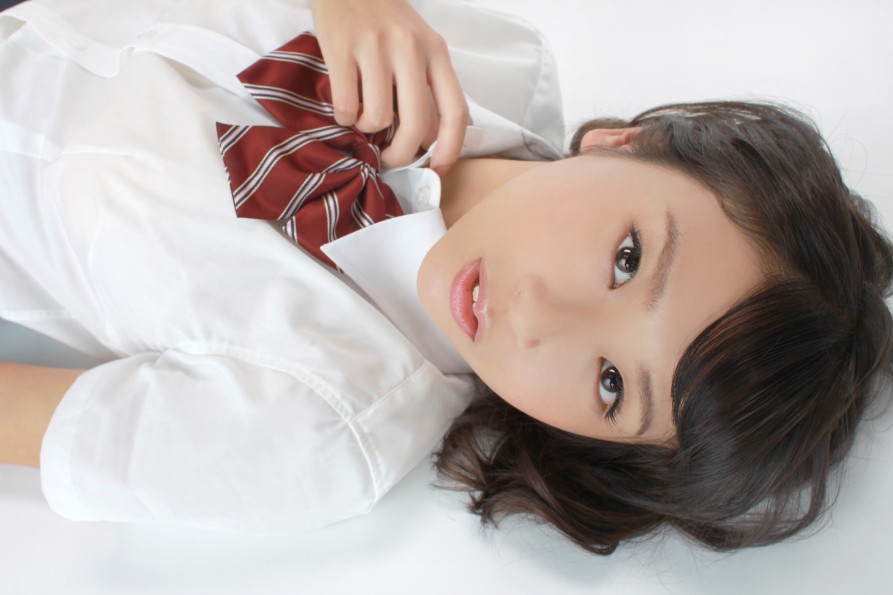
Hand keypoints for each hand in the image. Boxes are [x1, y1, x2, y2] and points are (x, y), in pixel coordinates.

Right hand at [311, 0, 467, 173]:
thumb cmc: (384, 20)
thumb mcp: (417, 46)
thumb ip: (427, 89)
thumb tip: (430, 142)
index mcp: (435, 50)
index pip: (454, 109)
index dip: (450, 147)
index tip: (437, 168)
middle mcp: (409, 48)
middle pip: (415, 124)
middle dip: (401, 154)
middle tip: (389, 159)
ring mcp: (374, 47)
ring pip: (377, 119)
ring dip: (366, 129)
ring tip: (361, 116)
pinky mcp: (340, 48)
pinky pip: (345, 106)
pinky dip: (343, 117)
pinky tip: (344, 107)